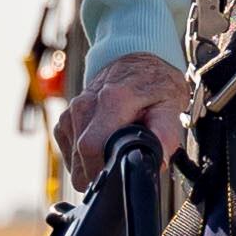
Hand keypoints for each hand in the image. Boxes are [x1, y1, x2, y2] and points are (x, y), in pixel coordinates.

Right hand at [61, 51, 190, 183]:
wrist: (135, 64)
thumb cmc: (153, 86)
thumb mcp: (171, 105)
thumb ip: (166, 131)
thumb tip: (160, 159)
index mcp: (112, 100)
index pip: (91, 148)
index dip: (106, 169)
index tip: (122, 171)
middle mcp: (85, 105)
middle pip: (81, 159)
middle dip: (102, 171)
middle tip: (123, 158)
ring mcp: (71, 113)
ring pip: (74, 161)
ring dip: (94, 163)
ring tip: (115, 145)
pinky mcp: (64, 121)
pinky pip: (69, 154)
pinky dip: (85, 157)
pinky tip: (103, 143)